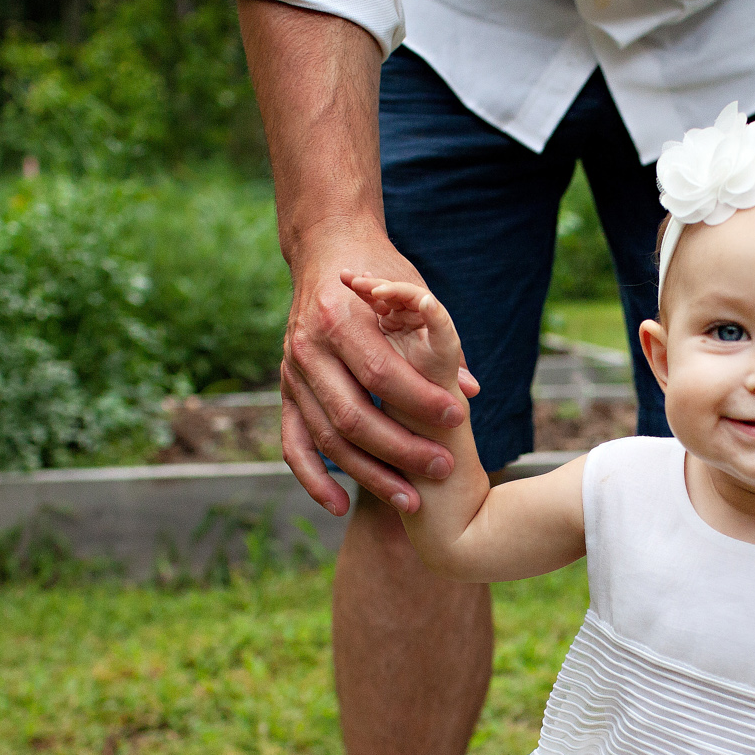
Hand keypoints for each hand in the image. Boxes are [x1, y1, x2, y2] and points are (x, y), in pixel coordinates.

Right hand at [277, 231, 480, 516]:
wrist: (326, 248)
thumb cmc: (378, 268)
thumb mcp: (412, 290)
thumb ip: (437, 341)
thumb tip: (468, 390)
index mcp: (337, 318)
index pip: (381, 374)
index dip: (420, 401)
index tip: (457, 420)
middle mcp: (308, 349)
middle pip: (353, 415)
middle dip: (401, 449)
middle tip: (443, 469)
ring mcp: (292, 373)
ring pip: (327, 438)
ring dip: (369, 475)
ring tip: (410, 500)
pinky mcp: (286, 392)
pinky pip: (294, 444)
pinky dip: (314, 479)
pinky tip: (340, 505)